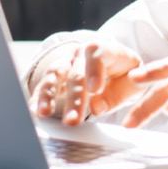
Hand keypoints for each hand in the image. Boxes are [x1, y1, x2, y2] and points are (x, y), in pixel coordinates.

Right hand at [28, 38, 142, 125]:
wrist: (117, 66)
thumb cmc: (127, 76)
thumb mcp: (133, 83)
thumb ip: (118, 95)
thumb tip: (96, 108)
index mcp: (105, 49)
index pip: (97, 54)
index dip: (95, 70)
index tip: (95, 90)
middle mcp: (81, 53)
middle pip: (75, 72)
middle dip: (73, 98)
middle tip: (73, 119)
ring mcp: (66, 62)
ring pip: (55, 75)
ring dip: (49, 95)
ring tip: (45, 113)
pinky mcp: (56, 75)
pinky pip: (45, 84)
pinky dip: (39, 98)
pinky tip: (34, 110)